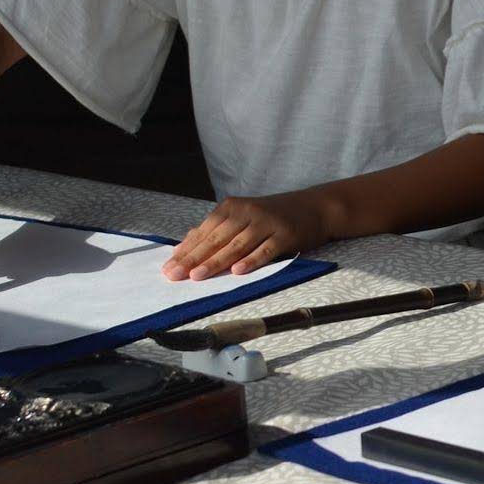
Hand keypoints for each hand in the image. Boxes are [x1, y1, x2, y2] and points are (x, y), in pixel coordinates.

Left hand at [163, 189, 333, 280]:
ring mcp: (267, 223)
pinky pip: (266, 249)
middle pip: (217, 238)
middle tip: (175, 275)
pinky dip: (252, 260)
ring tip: (198, 276)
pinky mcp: (286, 234)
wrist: (314, 207)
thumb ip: (216, 230)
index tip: (169, 267)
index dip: (186, 250)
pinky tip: (238, 271)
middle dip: (194, 258)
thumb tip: (185, 244)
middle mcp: (248, 212)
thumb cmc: (273, 215)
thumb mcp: (243, 216)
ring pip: (237, 245)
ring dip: (216, 261)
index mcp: (233, 207)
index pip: (204, 231)